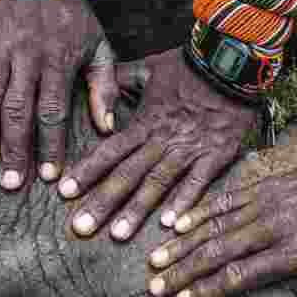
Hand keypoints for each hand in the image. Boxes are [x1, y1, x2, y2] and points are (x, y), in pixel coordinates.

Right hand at [0, 0, 118, 188]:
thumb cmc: (73, 14)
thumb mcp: (99, 46)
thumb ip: (103, 87)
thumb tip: (107, 128)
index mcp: (58, 63)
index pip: (53, 112)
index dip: (51, 146)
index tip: (50, 177)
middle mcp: (26, 57)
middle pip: (19, 111)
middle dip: (15, 149)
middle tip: (12, 183)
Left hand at [59, 47, 258, 240]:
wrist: (232, 62)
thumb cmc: (190, 65)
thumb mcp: (149, 67)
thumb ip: (120, 80)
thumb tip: (94, 91)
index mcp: (144, 122)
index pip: (108, 151)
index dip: (86, 172)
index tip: (64, 193)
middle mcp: (161, 140)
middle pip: (126, 174)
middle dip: (102, 202)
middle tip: (80, 228)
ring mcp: (189, 150)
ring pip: (157, 183)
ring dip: (136, 210)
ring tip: (117, 235)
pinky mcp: (215, 155)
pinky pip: (198, 183)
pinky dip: (184, 202)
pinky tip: (171, 226)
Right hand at [147, 159, 296, 296]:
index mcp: (293, 251)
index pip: (240, 274)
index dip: (208, 288)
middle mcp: (272, 226)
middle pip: (217, 251)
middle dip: (183, 270)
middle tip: (154, 287)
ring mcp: (265, 203)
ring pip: (214, 225)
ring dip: (182, 243)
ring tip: (155, 260)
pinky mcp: (264, 186)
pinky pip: (225, 199)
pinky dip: (199, 211)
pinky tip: (176, 223)